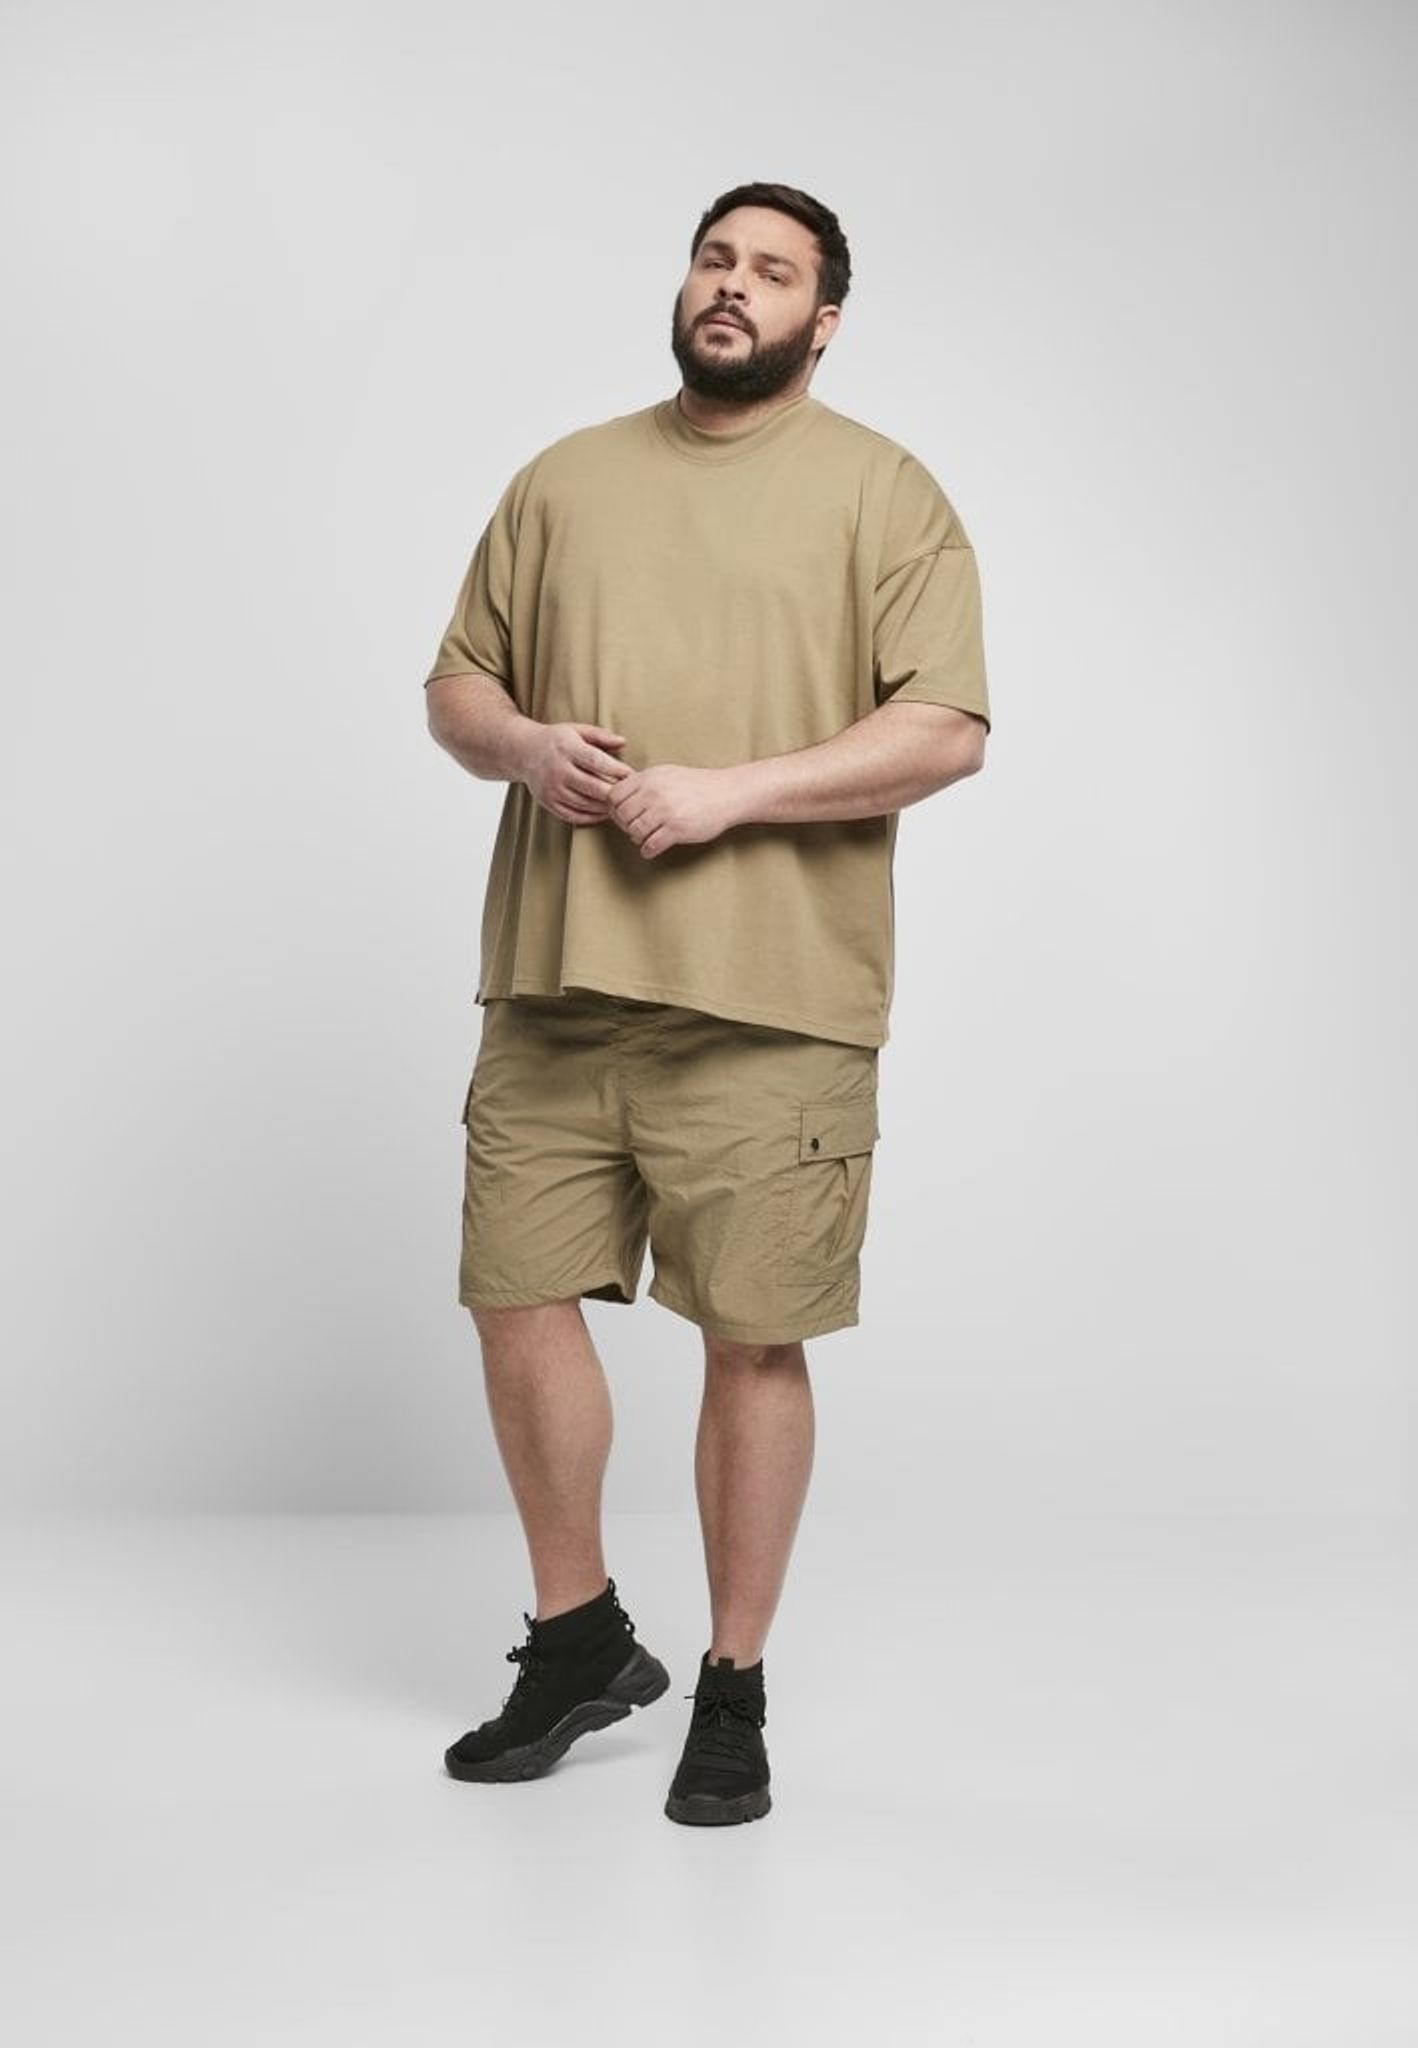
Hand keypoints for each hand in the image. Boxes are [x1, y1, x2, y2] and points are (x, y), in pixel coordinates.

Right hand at [520, 722, 632, 825]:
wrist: (524, 752)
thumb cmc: (557, 740)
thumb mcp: (577, 730)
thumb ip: (600, 736)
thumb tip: (623, 742)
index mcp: (566, 748)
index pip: (596, 761)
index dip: (616, 770)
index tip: (631, 775)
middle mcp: (558, 770)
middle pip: (592, 786)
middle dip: (614, 792)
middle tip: (629, 794)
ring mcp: (552, 789)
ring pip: (585, 804)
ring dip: (605, 806)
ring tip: (619, 804)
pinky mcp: (548, 802)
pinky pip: (573, 816)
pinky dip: (592, 817)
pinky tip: (603, 812)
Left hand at [605, 763, 742, 858]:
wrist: (726, 794)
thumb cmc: (697, 785)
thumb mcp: (666, 774)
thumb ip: (643, 783)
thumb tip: (619, 795)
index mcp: (649, 778)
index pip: (614, 796)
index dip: (614, 808)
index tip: (624, 815)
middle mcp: (654, 793)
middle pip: (621, 816)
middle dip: (625, 825)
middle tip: (636, 828)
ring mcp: (665, 812)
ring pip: (634, 832)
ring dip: (637, 838)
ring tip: (646, 837)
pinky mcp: (676, 830)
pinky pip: (650, 846)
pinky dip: (648, 850)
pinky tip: (653, 848)